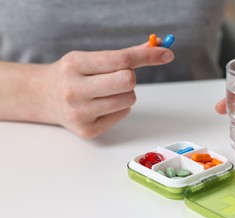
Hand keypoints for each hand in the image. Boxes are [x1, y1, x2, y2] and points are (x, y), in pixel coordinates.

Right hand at [41, 43, 173, 137]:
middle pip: (128, 81)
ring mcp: (80, 113)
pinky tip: (102, 105)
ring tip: (107, 91)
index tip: (166, 53)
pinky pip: (123, 114)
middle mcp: (74, 90)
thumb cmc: (72, 74)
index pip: (121, 59)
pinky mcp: (88, 130)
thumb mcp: (90, 58)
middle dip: (131, 77)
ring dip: (126, 93)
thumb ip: (124, 54)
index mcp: (74, 65)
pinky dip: (120, 107)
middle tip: (119, 77)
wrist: (44, 96)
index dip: (148, 56)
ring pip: (129, 99)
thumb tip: (156, 46)